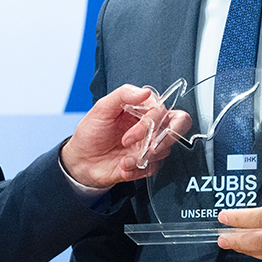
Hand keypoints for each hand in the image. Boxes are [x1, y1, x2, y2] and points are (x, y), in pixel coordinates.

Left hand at [61, 85, 189, 187]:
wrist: (81, 160)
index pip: (162, 110)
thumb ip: (123, 95)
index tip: (130, 135)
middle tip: (149, 148)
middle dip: (167, 137)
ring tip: (124, 160)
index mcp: (141, 109)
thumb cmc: (91, 132)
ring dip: (145, 157)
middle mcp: (150, 126)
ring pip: (167, 149)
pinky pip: (154, 168)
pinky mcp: (146, 163)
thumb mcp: (101, 108)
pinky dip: (137, 170)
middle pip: (180, 123)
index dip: (151, 122)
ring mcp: (149, 145)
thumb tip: (145, 92)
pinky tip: (122, 167)